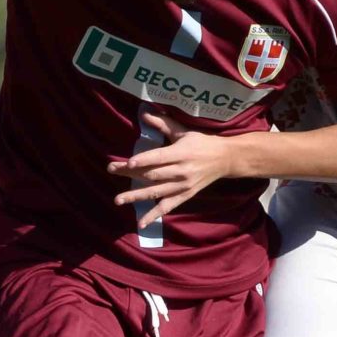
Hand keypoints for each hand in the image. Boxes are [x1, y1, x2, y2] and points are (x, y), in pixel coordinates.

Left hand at [107, 111, 236, 227]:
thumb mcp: (183, 131)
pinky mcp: (184, 196)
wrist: (224, 160)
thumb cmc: (202, 142)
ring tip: (118, 199)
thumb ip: (163, 124)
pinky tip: (141, 223)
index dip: (143, 160)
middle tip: (111, 169)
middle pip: (152, 174)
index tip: (128, 163)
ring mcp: (182, 186)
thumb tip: (143, 113)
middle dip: (130, 173)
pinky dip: (154, 215)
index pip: (159, 158)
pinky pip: (167, 207)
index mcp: (181, 153)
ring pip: (155, 192)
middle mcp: (181, 171)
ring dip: (136, 196)